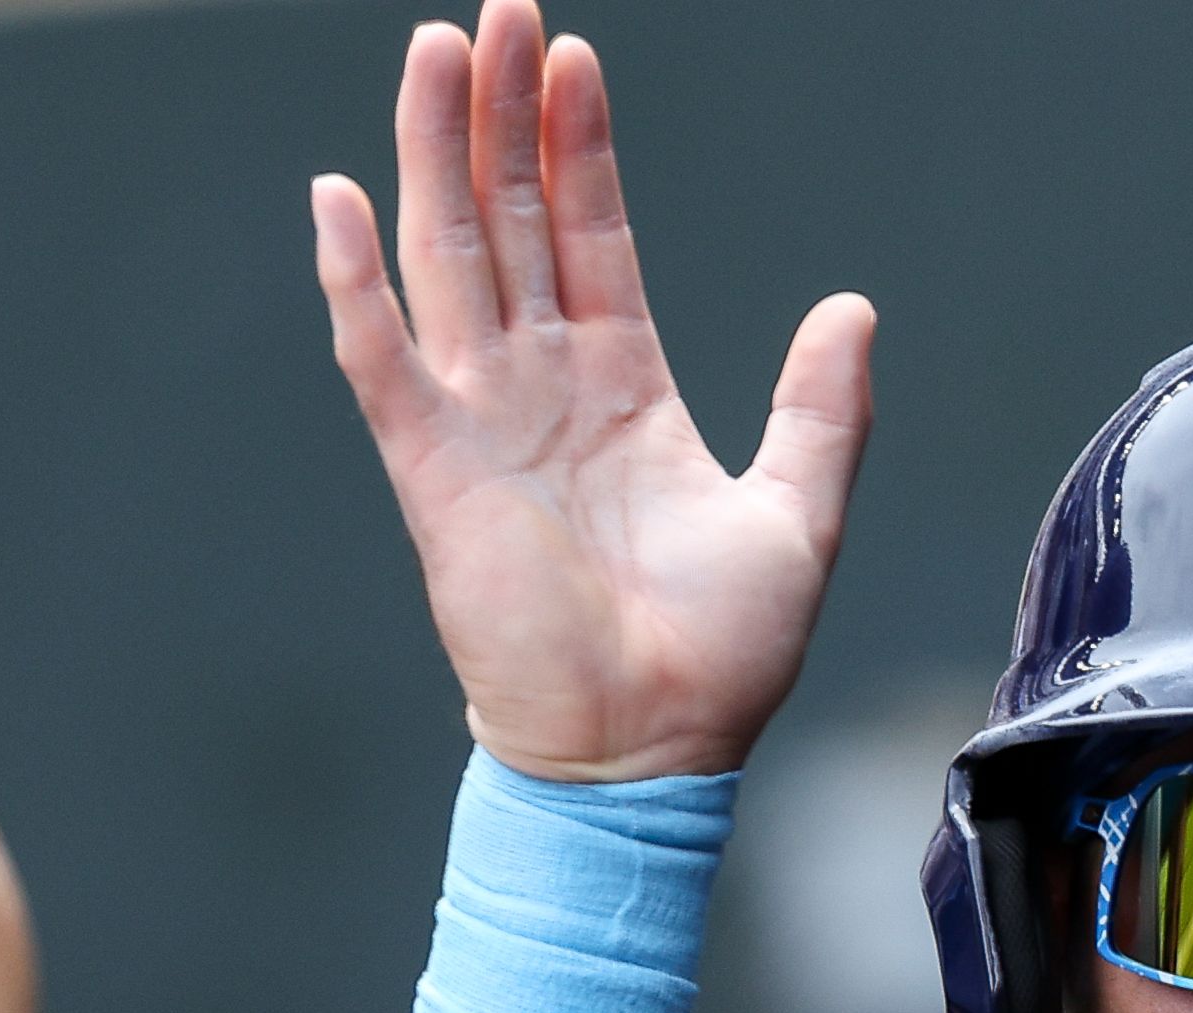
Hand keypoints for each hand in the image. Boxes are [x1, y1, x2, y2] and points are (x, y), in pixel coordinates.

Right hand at [317, 0, 873, 781]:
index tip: (573, 57)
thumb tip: (852, 308)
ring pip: (444, 257)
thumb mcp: (799, 515)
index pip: (589, 234)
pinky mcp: (435, 473)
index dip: (578, 146)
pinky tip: (340, 193)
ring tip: (437, 51)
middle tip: (498, 11)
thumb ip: (820, 410)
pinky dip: (355, 280)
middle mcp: (541, 390)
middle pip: (505, 219)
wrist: (650, 756)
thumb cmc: (717, 662)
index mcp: (620, 388)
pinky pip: (382, 359)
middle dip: (499, 113)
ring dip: (434, 154)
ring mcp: (481, 424)